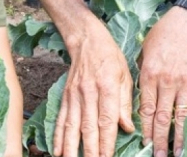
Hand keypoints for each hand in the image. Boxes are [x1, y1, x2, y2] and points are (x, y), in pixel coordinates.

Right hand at [54, 22, 134, 156]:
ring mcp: (75, 95)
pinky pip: (61, 119)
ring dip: (72, 148)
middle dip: (90, 150)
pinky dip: (58, 137)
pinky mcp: (65, 96)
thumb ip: (125, 103)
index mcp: (108, 87)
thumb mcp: (126, 76)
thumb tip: (128, 128)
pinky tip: (58, 151)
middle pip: (89, 127)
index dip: (107, 141)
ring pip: (72, 126)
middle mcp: (89, 92)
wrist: (87, 40)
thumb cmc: (111, 58)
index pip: (107, 120)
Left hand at [139, 8, 186, 156]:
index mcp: (150, 74)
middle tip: (158, 156)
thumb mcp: (145, 49)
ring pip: (181, 115)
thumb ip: (142, 71)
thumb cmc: (165, 32)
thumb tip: (140, 90)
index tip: (145, 143)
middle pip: (163, 117)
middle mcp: (167, 82)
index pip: (147, 109)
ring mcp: (185, 82)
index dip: (146, 129)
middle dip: (160, 140)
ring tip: (177, 152)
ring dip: (179, 136)